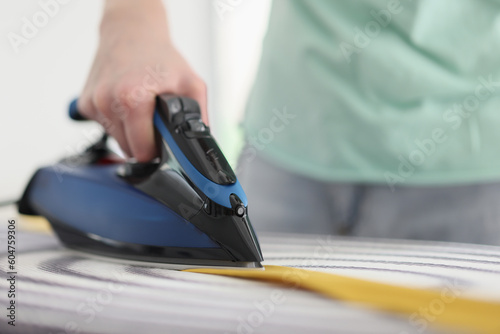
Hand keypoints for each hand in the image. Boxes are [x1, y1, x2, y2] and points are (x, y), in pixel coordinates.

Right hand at [78, 0, 206, 161]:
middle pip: (129, 149)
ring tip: (141, 109)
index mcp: (132, 100)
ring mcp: (93, 104)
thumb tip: (201, 145)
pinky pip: (105, 128)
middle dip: (144, 141)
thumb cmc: (160, 57)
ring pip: (116, 140)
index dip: (157, 150)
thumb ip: (200, 117)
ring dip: (130, 132)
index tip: (163, 139)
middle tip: (154, 120)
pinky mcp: (85, 103)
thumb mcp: (192, 84)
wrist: (131, 32)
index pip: (142, 152)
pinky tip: (126, 104)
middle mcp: (107, 102)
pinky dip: (117, 122)